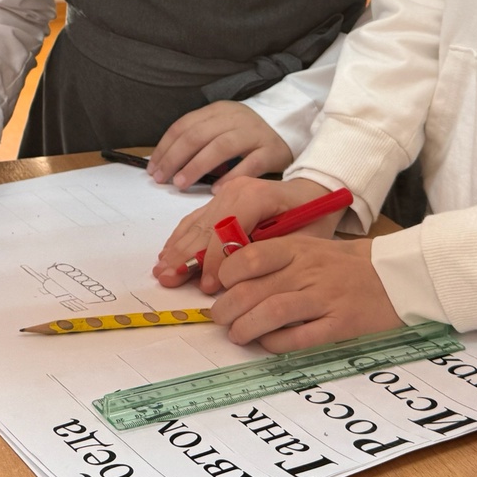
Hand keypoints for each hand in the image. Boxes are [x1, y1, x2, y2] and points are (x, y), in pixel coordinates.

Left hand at [149, 101, 293, 189]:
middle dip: (175, 158)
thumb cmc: (246, 134)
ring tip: (181, 184)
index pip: (184, 126)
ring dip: (197, 166)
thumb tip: (167, 165)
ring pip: (221, 147)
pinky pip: (250, 164)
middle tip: (163, 179)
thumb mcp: (221, 128)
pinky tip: (216, 190)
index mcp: (218, 110)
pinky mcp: (272, 150)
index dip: (165, 147)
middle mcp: (235, 118)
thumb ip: (199, 141)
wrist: (289, 127)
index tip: (153, 168)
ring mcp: (255, 133)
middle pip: (198, 135)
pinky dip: (231, 176)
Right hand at [153, 176, 335, 290]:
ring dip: (177, 250)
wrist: (314, 192)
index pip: (228, 230)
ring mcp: (225, 192)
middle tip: (169, 280)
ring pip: (195, 224)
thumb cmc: (314, 216)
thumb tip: (240, 280)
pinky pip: (195, 219)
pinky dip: (181, 239)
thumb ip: (270, 256)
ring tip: (162, 272)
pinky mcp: (219, 198)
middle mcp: (236, 190)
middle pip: (205, 227)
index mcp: (257, 195)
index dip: (217, 260)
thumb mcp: (303, 238)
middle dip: (186, 257)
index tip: (210, 287)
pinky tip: (169, 255)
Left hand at [211, 236, 402, 351]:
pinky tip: (267, 344)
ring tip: (237, 334)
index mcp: (297, 248)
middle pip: (254, 289)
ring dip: (245, 328)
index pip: (250, 257)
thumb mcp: (308, 248)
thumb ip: (275, 259)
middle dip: (227, 308)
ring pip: (272, 312)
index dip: (227, 275)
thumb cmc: (343, 264)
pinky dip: (276, 343)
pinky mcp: (341, 325)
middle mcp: (308, 271)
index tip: (220, 287)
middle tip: (219, 318)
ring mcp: (325, 297)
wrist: (395, 276)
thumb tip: (231, 279)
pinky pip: (299, 338)